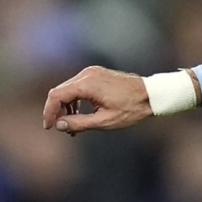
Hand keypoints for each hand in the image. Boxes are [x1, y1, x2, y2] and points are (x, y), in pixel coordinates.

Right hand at [42, 66, 160, 134]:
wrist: (152, 95)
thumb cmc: (132, 109)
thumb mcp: (105, 121)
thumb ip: (79, 123)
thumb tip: (59, 125)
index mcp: (87, 84)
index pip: (56, 96)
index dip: (49, 112)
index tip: (49, 127)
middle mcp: (87, 74)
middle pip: (60, 91)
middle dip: (56, 110)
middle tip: (60, 128)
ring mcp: (92, 72)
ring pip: (68, 89)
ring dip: (65, 106)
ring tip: (71, 126)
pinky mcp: (96, 74)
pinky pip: (78, 86)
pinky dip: (75, 100)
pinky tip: (78, 114)